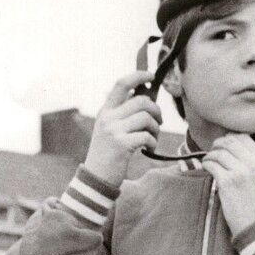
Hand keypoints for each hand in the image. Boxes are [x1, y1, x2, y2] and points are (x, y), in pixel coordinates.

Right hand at [84, 72, 162, 186]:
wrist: (96, 178)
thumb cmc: (108, 154)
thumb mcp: (109, 129)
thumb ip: (122, 114)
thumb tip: (144, 98)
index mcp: (105, 111)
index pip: (121, 84)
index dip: (138, 75)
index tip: (151, 76)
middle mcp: (108, 118)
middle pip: (141, 101)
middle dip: (156, 111)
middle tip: (158, 122)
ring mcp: (114, 131)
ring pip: (146, 117)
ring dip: (155, 128)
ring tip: (152, 139)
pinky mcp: (122, 145)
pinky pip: (147, 136)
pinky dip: (152, 143)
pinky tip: (148, 149)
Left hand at [201, 134, 254, 235]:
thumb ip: (252, 159)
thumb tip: (232, 141)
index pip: (244, 137)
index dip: (230, 138)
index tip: (224, 146)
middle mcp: (253, 164)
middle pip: (230, 142)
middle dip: (218, 144)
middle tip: (213, 151)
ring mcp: (241, 173)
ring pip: (219, 152)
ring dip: (210, 155)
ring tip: (208, 161)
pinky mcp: (228, 182)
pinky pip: (212, 165)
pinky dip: (206, 164)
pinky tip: (207, 168)